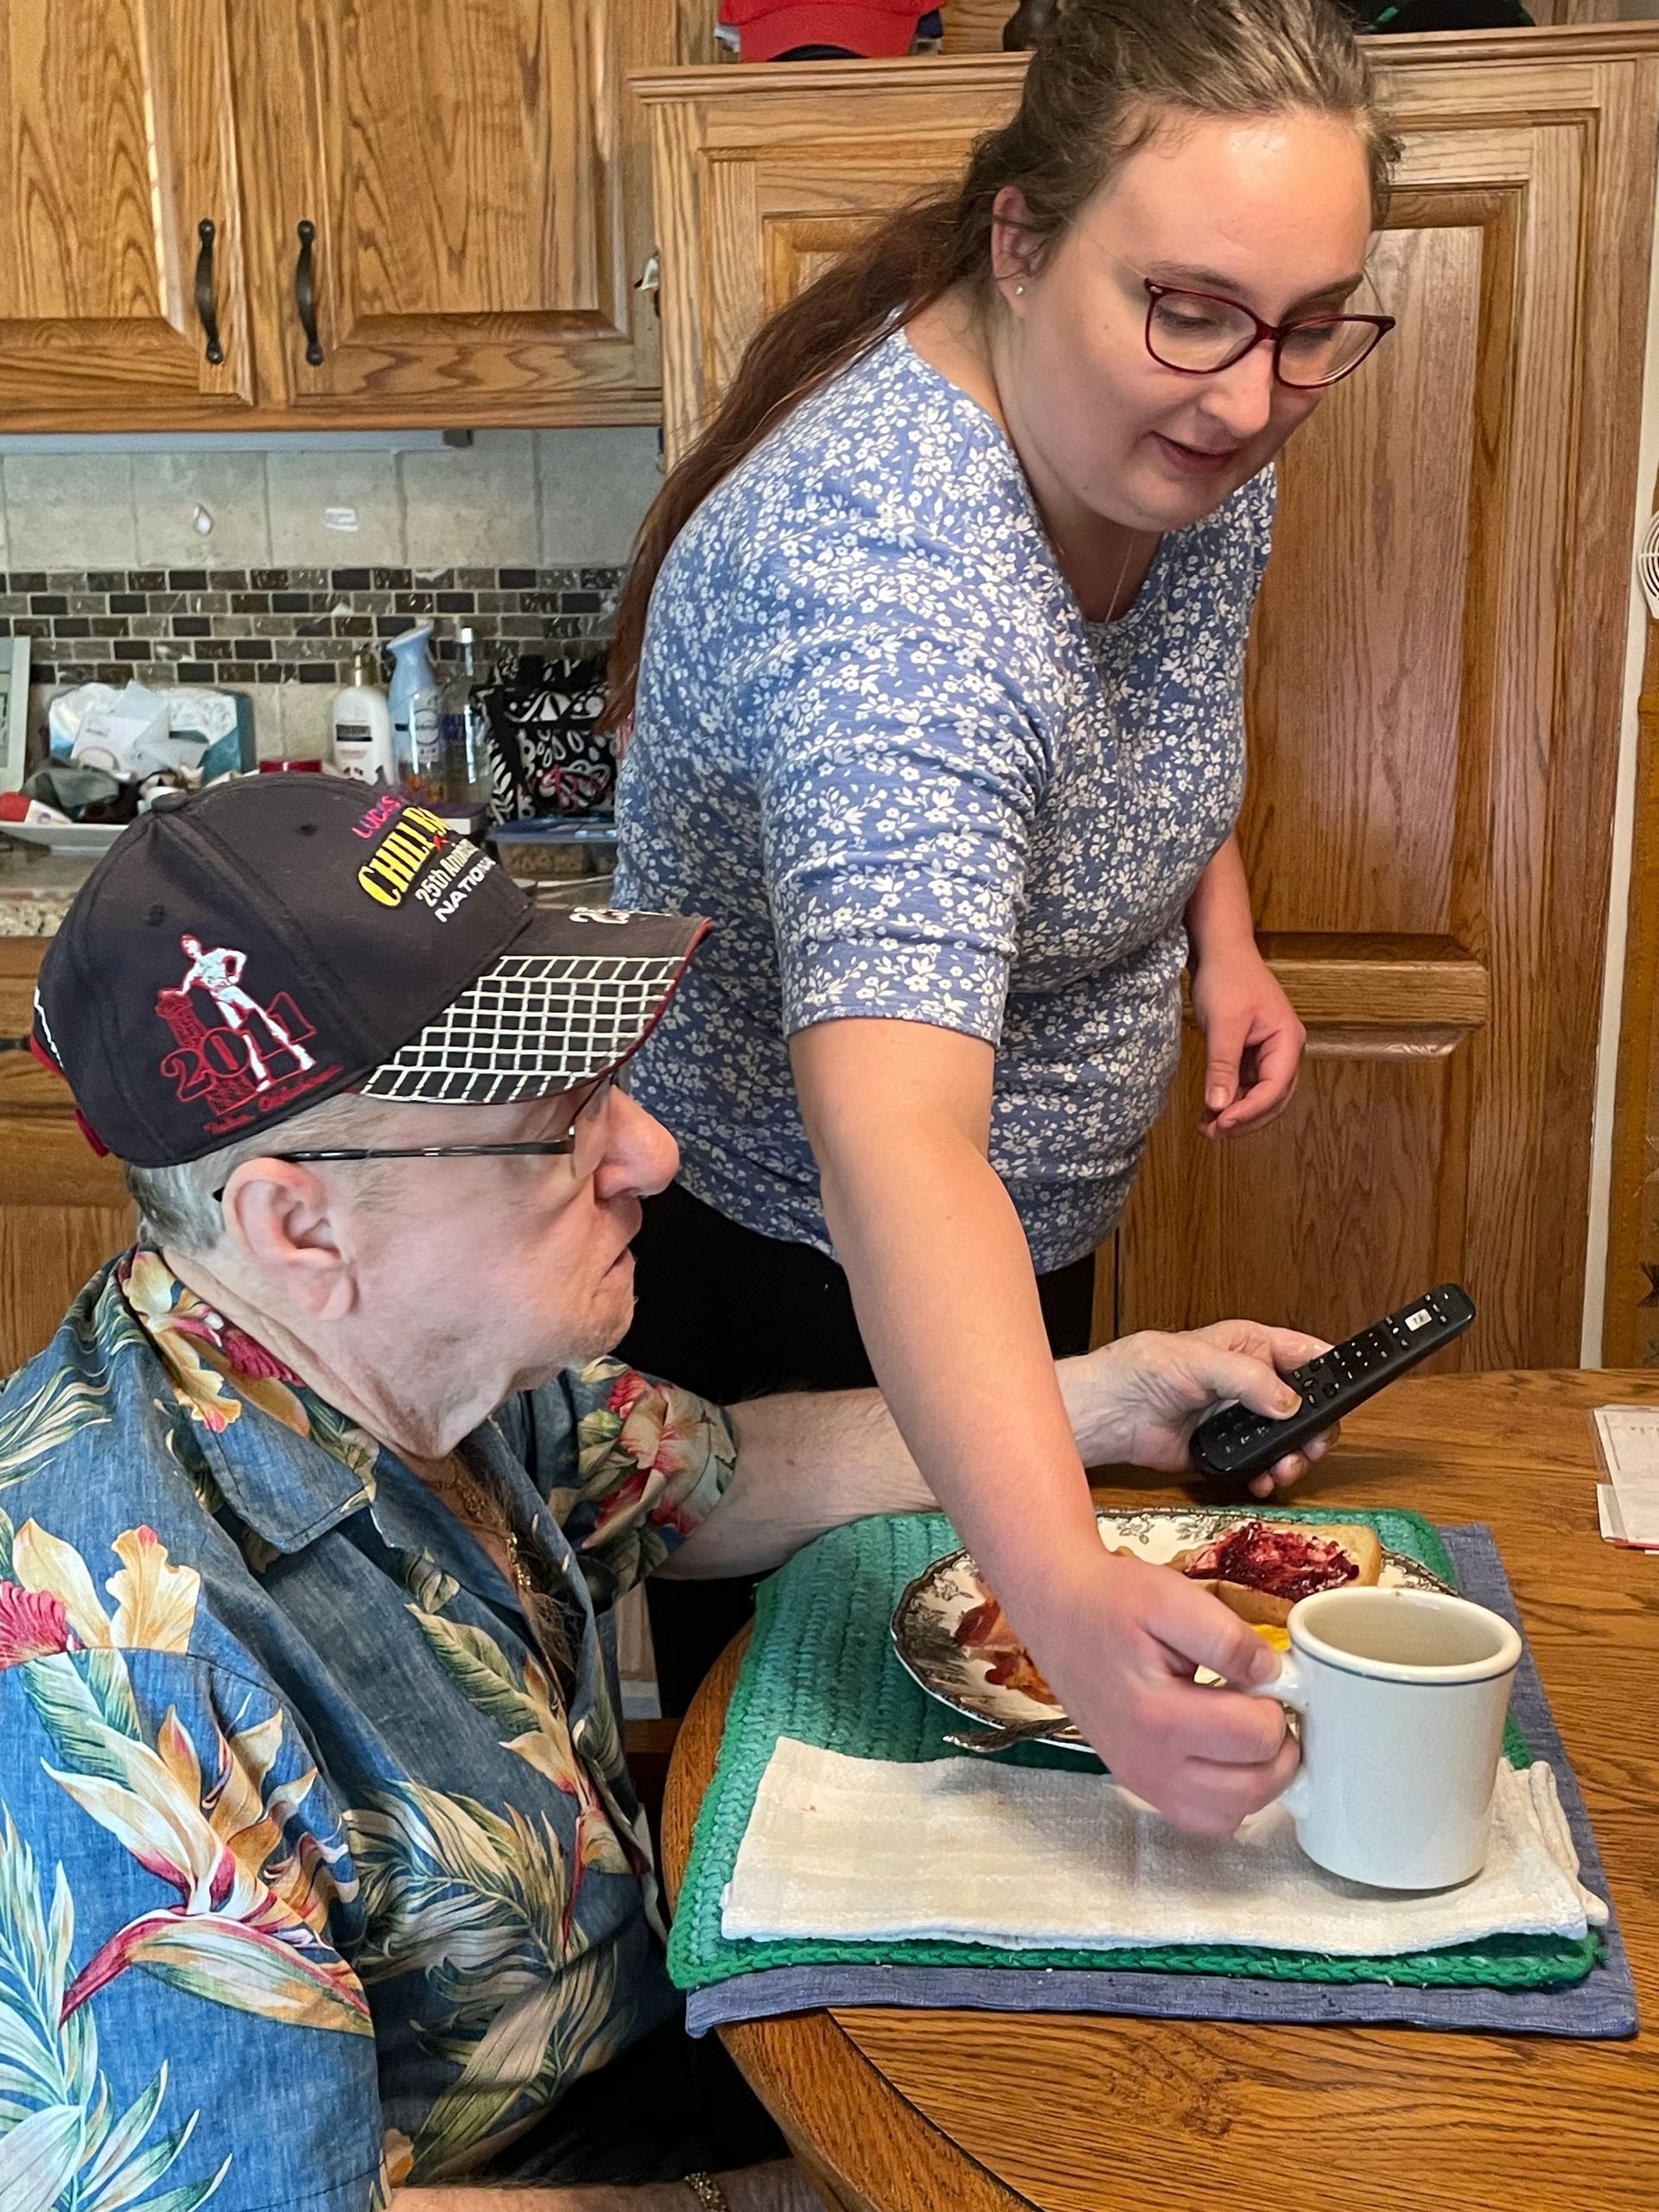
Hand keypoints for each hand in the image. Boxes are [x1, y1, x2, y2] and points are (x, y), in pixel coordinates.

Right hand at [1018, 1547, 1298, 1832]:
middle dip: (1280, 1747)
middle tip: (1271, 1706)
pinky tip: (1228, 1754)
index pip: (1255, 1736)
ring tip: (1251, 1730)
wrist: (1059, 1613)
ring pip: (1233, 1815)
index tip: (1271, 1677)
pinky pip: (1204, 1819)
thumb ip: (1227, 1638)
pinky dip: (1230, 1798)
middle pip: (1253, 1788)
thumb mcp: (1171, 1598)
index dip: (1279, 1704)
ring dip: (1261, 1779)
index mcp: (1159, 1716)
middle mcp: (1150, 1764)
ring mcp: (1143, 1781)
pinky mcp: (1141, 1785)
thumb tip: (1274, 1674)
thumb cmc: (1110, 1603)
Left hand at [1062, 1318, 1338, 1497]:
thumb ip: (1249, 1379)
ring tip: (1284, 1468)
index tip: (1344, 1396)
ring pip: (1289, 1439)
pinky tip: (1262, 1479)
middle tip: (1312, 1446)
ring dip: (1294, 1457)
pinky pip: (1263, 1465)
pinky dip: (1269, 1475)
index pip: (1306, 1355)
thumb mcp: (1199, 1361)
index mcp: (1250, 1346)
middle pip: (1307, 1405)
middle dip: (1315, 1428)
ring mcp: (1241, 1418)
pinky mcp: (1228, 1449)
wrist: (1110, 1415)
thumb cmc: (1140, 1369)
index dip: (1330, 1373)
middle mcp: (1251, 1382)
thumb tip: (1289, 1401)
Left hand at [1190, 950, 1304, 1137]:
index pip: (1275, 1088)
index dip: (1250, 1110)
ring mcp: (1270, 1054)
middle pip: (1272, 1099)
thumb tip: (1218, 1107)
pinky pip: (1245, 1085)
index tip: (1223, 1122)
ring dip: (1236, 1114)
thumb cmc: (1227, 979)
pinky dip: (1229, 1100)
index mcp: (1288, 1041)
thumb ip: (1222, 1066)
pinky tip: (1209, 1112)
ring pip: (1259, 1097)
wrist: (1221, 952)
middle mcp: (1285, 1051)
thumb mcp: (1223, 1024)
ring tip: (1207, 1128)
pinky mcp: (1253, 1054)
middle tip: (1213, 1133)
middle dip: (1245, 1119)